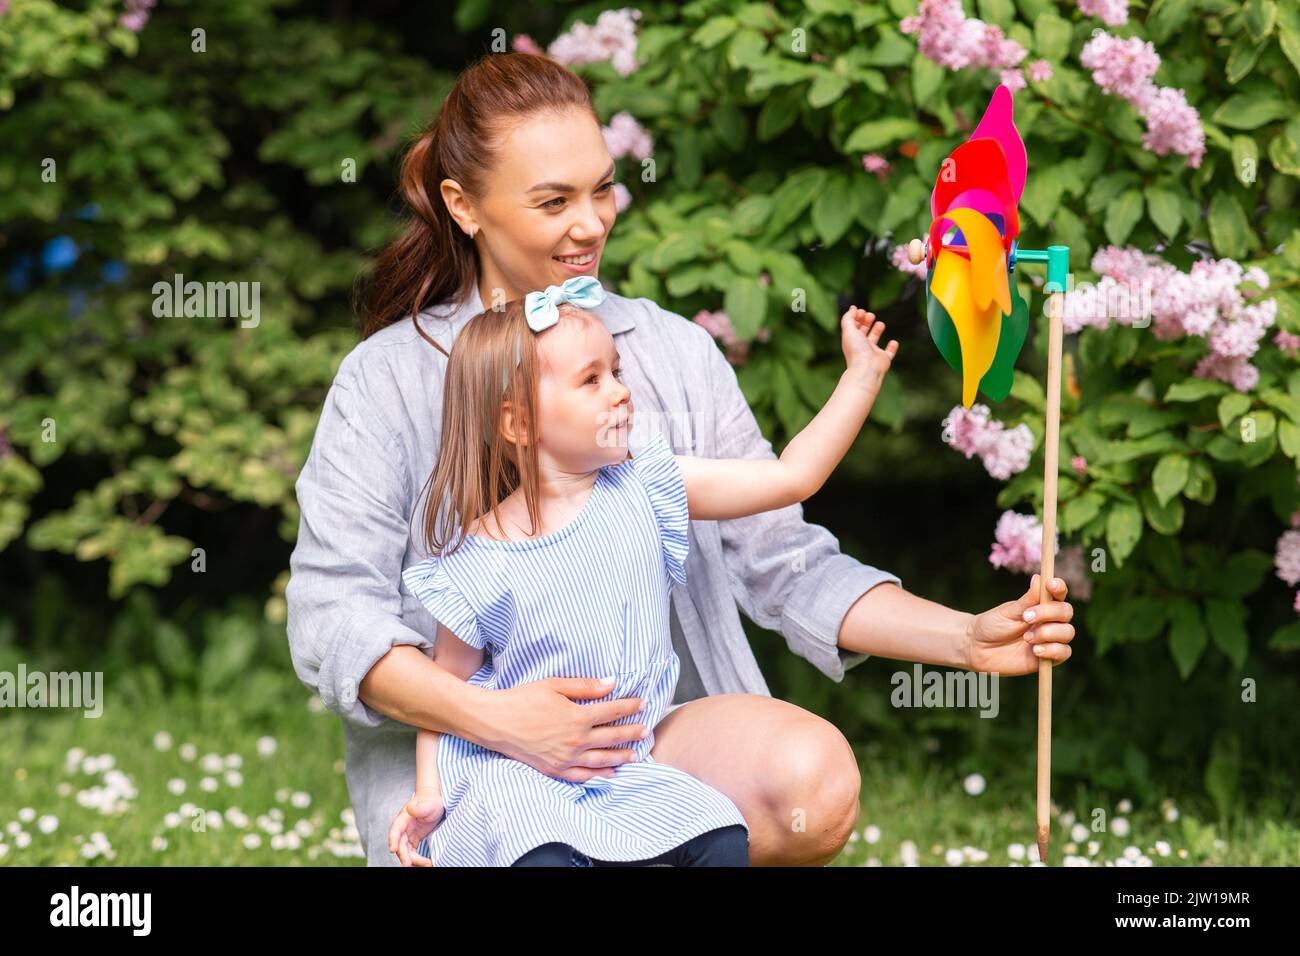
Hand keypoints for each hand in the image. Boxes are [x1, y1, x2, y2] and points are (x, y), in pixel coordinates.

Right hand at [388, 788, 444, 867]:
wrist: (434, 801)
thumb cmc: (431, 801)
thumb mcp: (428, 803)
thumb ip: (420, 807)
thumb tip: (410, 808)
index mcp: (403, 818)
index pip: (395, 830)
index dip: (393, 840)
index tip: (393, 850)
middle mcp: (403, 828)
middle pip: (400, 845)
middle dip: (404, 856)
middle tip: (408, 864)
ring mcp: (408, 835)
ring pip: (406, 852)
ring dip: (414, 860)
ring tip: (427, 864)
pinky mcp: (413, 840)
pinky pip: (413, 853)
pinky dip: (418, 859)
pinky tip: (427, 863)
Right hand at [482, 677, 647, 782]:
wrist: (494, 722)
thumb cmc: (522, 699)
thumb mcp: (554, 685)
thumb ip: (585, 687)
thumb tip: (611, 683)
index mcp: (577, 717)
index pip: (612, 711)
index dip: (630, 707)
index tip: (643, 704)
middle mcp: (576, 741)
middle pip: (612, 737)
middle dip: (632, 733)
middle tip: (646, 731)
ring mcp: (566, 758)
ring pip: (602, 760)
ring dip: (621, 757)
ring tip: (635, 755)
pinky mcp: (554, 770)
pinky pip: (583, 776)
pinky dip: (599, 775)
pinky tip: (609, 774)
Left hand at [840, 305, 898, 390]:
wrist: (866, 369)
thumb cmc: (857, 350)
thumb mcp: (849, 330)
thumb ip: (848, 318)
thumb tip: (853, 308)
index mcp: (851, 341)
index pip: (853, 327)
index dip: (856, 318)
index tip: (861, 311)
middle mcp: (861, 347)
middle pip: (863, 332)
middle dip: (866, 322)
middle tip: (870, 315)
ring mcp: (872, 353)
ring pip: (874, 341)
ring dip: (877, 331)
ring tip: (880, 324)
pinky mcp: (883, 359)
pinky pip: (889, 353)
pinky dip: (892, 348)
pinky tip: (894, 342)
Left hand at [964, 574, 1074, 675]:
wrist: (979, 649)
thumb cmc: (993, 625)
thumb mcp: (1008, 611)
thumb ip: (1027, 600)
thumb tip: (1039, 578)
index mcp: (1040, 604)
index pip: (1058, 593)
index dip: (1058, 587)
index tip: (1049, 585)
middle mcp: (1049, 620)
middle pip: (1066, 612)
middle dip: (1049, 613)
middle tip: (1026, 617)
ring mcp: (1050, 638)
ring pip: (1067, 632)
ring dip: (1048, 633)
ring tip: (1026, 638)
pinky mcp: (1049, 657)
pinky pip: (1064, 652)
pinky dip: (1052, 650)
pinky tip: (1035, 650)